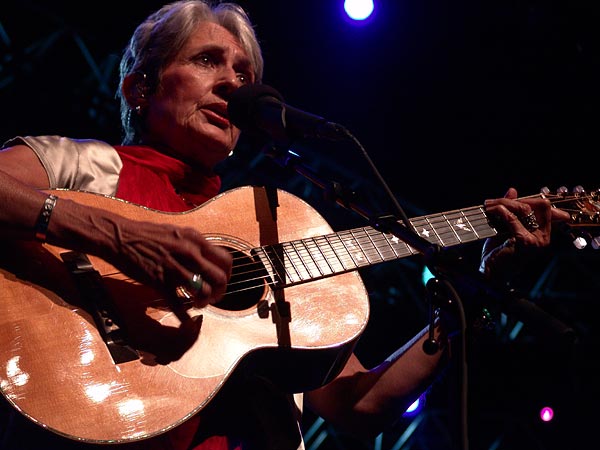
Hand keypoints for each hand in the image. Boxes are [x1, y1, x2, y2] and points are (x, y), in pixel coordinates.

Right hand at [102, 215, 232, 308]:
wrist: (119, 237)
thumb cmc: (147, 234)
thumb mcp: (177, 232)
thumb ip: (193, 245)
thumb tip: (206, 259)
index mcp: (195, 239)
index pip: (225, 259)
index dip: (227, 275)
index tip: (222, 281)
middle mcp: (189, 253)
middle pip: (219, 278)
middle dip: (220, 292)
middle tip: (214, 297)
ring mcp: (175, 268)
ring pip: (203, 292)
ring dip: (204, 302)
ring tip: (199, 304)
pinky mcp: (160, 281)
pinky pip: (178, 304)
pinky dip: (184, 315)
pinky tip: (185, 319)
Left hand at [480, 187, 569, 278]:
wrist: (491, 272)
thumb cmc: (498, 251)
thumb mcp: (505, 227)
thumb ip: (511, 209)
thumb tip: (513, 190)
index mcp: (543, 232)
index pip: (545, 206)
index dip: (527, 198)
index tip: (507, 199)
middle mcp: (544, 236)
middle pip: (539, 204)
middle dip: (516, 200)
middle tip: (494, 201)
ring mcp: (537, 240)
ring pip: (525, 209)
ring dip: (504, 203)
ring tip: (489, 205)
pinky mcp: (525, 242)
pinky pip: (514, 219)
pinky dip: (502, 212)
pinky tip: (492, 211)